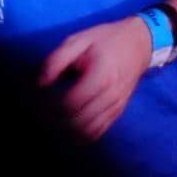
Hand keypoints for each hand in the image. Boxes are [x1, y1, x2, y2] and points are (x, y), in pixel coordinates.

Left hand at [37, 16, 152, 141]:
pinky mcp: (117, 112)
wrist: (139, 44)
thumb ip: (57, 60)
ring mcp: (116, 106)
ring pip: (88, 131)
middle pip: (79, 121)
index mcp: (100, 75)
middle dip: (56, 123)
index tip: (36, 104)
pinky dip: (81, 136)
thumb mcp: (78, 40)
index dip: (51, 107)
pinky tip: (67, 131)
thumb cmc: (106, 40)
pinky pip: (98, 132)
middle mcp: (111, 95)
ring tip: (51, 124)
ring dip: (67, 133)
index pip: (71, 103)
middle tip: (40, 117)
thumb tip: (40, 83)